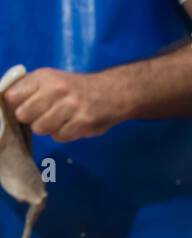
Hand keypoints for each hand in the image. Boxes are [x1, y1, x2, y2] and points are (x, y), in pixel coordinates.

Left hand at [2, 68, 124, 141]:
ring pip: (40, 128)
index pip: (13, 96)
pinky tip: (70, 126)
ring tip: (57, 121)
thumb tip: (6, 102)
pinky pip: (59, 136)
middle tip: (42, 115)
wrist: (112, 93)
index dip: (16, 105)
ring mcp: (70, 108)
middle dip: (31, 118)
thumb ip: (29, 88)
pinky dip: (62, 134)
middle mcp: (56, 90)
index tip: (24, 107)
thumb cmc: (76, 88)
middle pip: (24, 115)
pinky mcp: (82, 123)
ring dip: (47, 128)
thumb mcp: (52, 79)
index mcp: (44, 77)